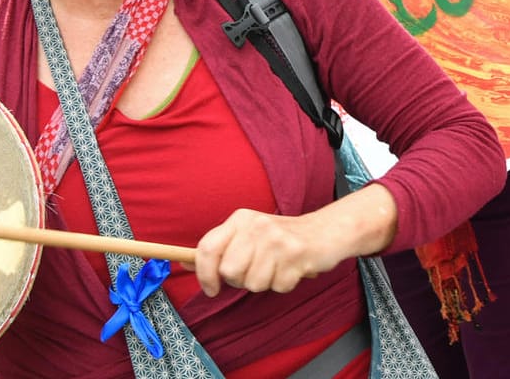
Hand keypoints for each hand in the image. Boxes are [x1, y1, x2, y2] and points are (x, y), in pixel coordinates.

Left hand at [193, 208, 355, 296]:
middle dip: (240, 281)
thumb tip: (183, 261)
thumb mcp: (248, 234)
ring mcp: (278, 240)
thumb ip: (219, 248)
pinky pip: (277, 287)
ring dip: (265, 283)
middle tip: (256, 271)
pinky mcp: (297, 255)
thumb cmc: (281, 238)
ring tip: (277, 267)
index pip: (207, 248)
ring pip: (252, 283)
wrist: (326, 231)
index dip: (204, 275)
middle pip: (229, 272)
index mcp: (241, 219)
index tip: (211, 289)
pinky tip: (292, 269)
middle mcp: (257, 226)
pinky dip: (284, 284)